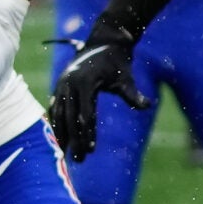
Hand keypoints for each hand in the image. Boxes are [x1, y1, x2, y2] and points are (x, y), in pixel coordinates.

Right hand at [47, 27, 148, 159]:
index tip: (91, 150)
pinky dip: (56, 123)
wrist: (104, 42)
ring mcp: (62, 84)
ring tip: (64, 155)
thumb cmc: (118, 62)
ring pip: (59, 115)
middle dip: (74, 141)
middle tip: (78, 161)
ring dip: (61, 135)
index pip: (86, 114)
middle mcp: (69, 83)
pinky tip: (58, 138)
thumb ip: (133, 94)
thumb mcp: (126, 78)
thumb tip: (147, 105)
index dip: (88, 134)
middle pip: (70, 118)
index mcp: (85, 82)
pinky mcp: (59, 85)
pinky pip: (55, 108)